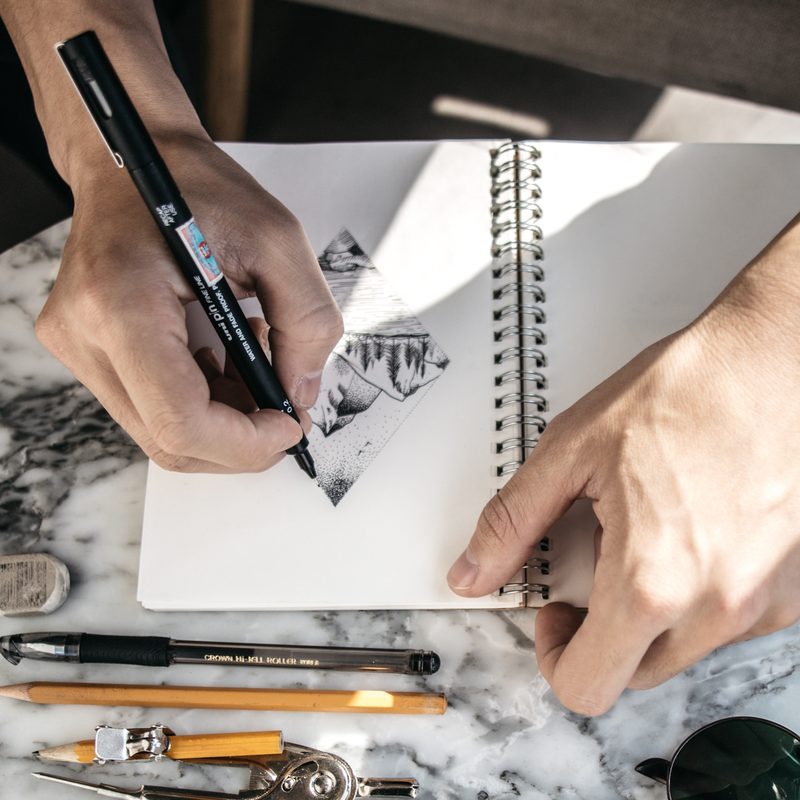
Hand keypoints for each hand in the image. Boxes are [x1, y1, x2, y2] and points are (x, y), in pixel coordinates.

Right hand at [36, 135, 342, 470]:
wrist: (135, 159)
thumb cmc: (196, 186)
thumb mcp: (278, 240)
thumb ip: (306, 322)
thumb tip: (301, 393)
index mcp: (122, 305)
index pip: (181, 422)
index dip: (246, 443)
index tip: (290, 424)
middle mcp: (85, 335)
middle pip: (170, 441)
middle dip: (240, 441)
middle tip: (285, 407)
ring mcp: (78, 348)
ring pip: (161, 432)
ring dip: (224, 422)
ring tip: (257, 366)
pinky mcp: (87, 350)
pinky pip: (150, 407)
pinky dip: (201, 403)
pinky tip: (228, 361)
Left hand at [447, 220, 799, 714]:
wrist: (775, 356)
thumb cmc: (687, 390)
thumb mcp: (572, 451)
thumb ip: (513, 523)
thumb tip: (474, 572)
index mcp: (653, 582)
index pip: (586, 687)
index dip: (554, 655)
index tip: (554, 614)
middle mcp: (718, 607)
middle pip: (633, 673)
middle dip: (600, 635)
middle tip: (595, 569)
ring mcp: (766, 603)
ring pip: (682, 651)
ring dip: (650, 615)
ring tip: (646, 538)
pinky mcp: (793, 589)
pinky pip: (728, 623)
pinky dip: (698, 597)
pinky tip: (691, 537)